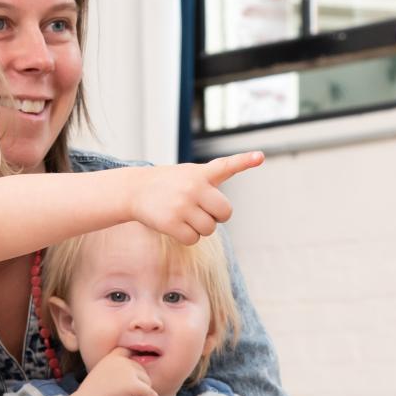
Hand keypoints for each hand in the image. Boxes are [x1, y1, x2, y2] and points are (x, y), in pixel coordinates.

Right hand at [77, 348, 163, 395]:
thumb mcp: (103, 377)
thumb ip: (118, 373)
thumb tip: (139, 376)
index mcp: (113, 357)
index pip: (130, 351)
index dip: (136, 358)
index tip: (142, 361)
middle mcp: (122, 361)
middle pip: (142, 372)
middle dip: (139, 387)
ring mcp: (128, 371)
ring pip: (147, 383)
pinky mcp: (133, 385)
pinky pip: (149, 393)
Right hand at [132, 152, 263, 243]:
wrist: (135, 190)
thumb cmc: (168, 184)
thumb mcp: (188, 174)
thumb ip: (210, 182)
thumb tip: (224, 208)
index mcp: (201, 173)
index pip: (226, 165)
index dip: (244, 161)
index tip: (259, 157)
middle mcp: (194, 187)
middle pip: (225, 213)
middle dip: (217, 217)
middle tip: (201, 211)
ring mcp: (182, 205)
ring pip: (209, 229)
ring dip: (200, 227)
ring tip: (184, 215)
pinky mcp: (171, 222)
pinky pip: (193, 239)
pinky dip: (187, 237)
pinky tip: (175, 224)